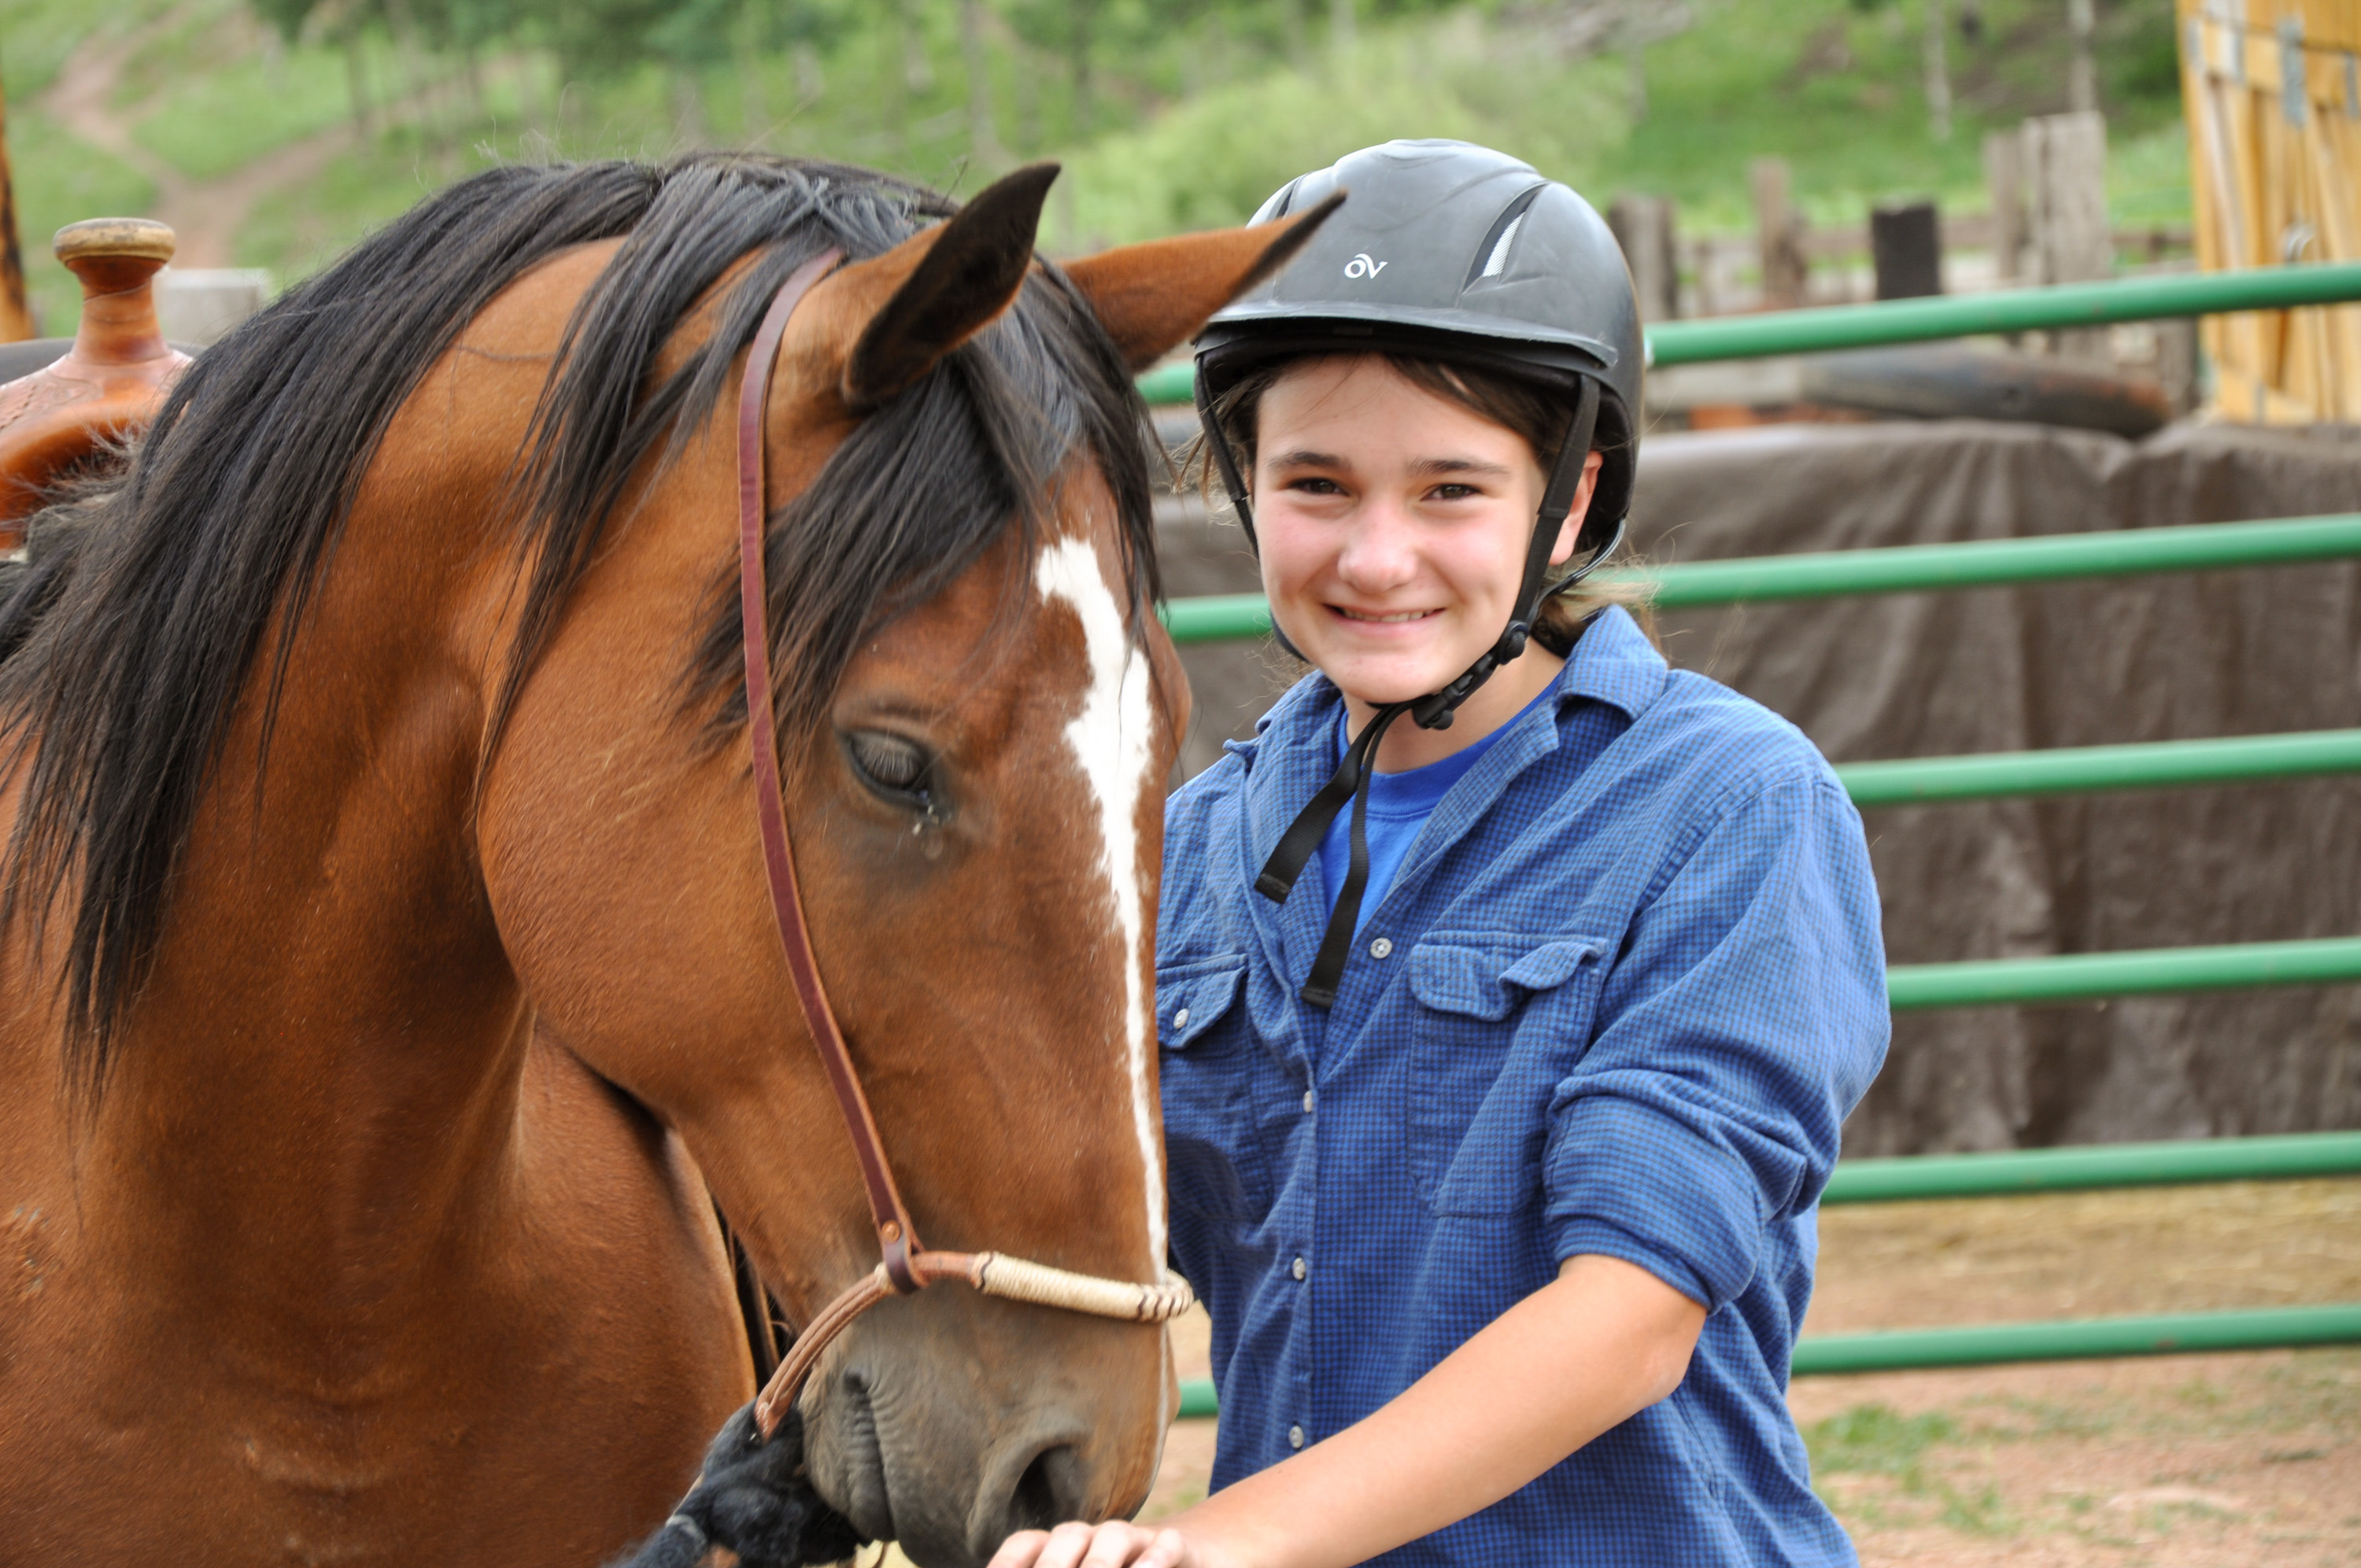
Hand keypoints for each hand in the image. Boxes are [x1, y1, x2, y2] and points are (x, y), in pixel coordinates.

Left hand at [989, 1519, 1229, 1567]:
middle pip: (1067, 1539)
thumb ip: (1049, 1566)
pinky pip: (1167, 1544)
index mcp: (1059, 1549)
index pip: (1025, 1544)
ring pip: (1114, 1535)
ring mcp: (1134, 1540)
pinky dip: (1156, 1558)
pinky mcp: (1176, 1547)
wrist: (1178, 1561)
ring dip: (1100, 1564)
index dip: (1007, 1563)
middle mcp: (1092, 1538)